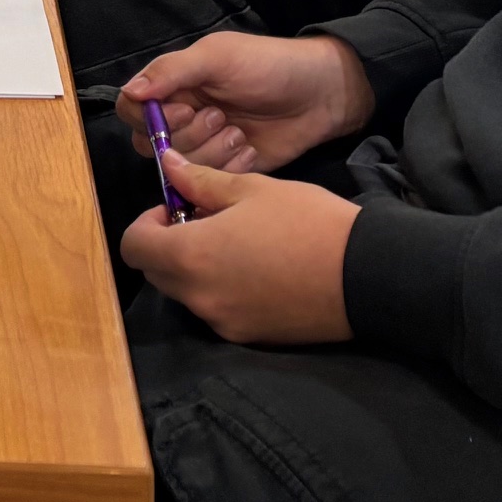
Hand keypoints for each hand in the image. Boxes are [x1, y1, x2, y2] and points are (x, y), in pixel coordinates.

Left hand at [117, 153, 357, 343]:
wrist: (367, 275)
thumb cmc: (306, 221)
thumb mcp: (252, 189)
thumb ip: (200, 181)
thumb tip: (168, 164)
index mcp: (191, 257)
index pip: (134, 247)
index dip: (147, 223)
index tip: (177, 207)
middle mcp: (199, 298)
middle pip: (157, 273)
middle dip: (169, 244)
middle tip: (207, 220)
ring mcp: (224, 322)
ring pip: (187, 293)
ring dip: (195, 267)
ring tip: (238, 242)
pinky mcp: (250, 337)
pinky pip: (217, 310)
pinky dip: (221, 289)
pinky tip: (258, 269)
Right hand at [119, 31, 373, 172]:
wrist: (319, 94)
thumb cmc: (266, 65)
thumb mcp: (217, 57)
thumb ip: (172, 71)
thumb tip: (130, 91)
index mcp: (174, 87)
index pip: (133, 109)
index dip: (150, 117)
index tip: (185, 109)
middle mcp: (182, 118)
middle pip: (154, 144)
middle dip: (189, 135)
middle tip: (221, 116)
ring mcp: (204, 147)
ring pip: (182, 167)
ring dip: (211, 152)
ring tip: (240, 133)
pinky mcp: (227, 171)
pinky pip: (210, 183)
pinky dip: (230, 169)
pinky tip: (250, 150)